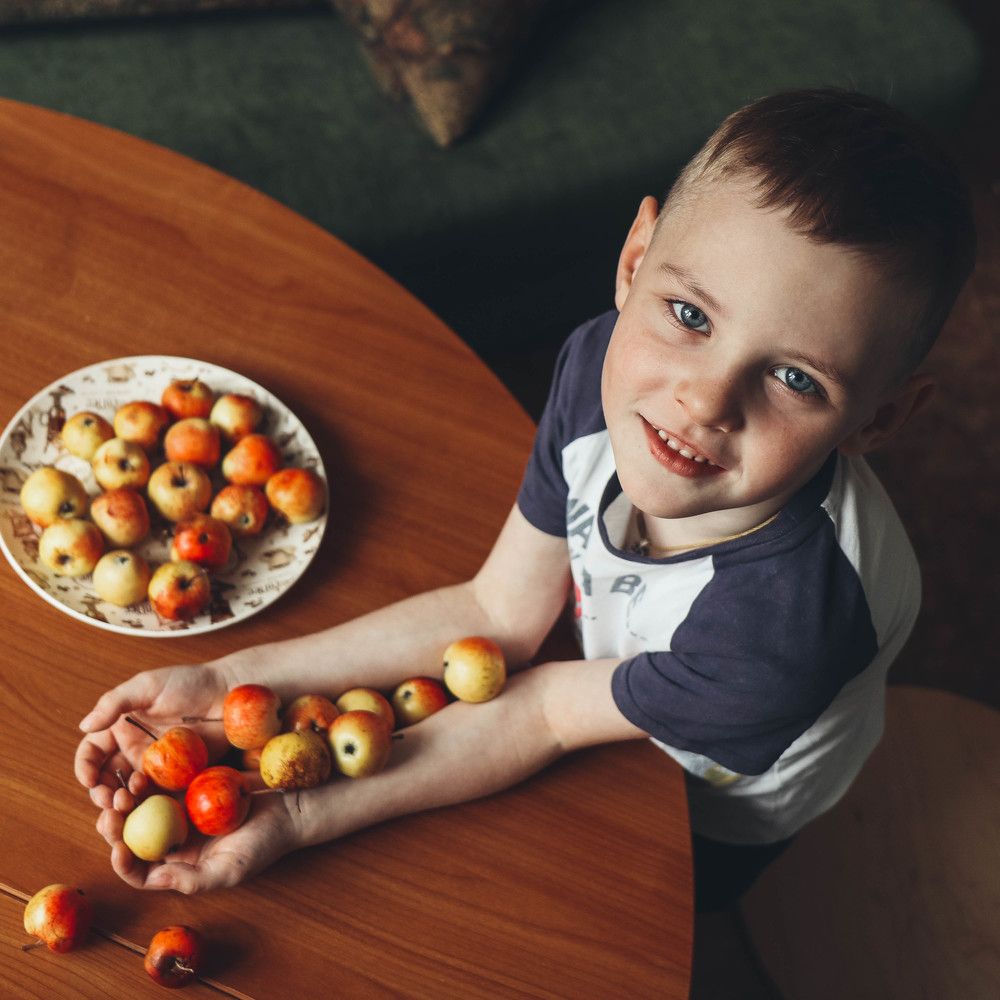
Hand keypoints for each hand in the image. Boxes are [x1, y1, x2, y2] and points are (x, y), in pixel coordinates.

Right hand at [74, 662, 231, 810]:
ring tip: (128, 803)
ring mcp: (155, 769)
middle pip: (107, 781)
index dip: (85, 768)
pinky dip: (148, 809)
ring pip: (129, 796)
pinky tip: (150, 810)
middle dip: (102, 794)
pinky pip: (158, 800)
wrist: (230, 695)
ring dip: (123, 805)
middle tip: (110, 801)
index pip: (92, 754)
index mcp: (120, 730)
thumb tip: (84, 726)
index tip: (90, 780)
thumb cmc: (190, 683)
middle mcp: (133, 752)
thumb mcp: (148, 685)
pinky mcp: (177, 781)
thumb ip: (115, 703)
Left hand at [95, 779, 300, 893]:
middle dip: (114, 827)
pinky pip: (162, 783)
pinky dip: (148, 780)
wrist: (287, 807)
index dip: (124, 864)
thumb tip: (155, 878)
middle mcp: (174, 840)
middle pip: (134, 836)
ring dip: (127, 802)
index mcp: (179, 865)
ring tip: (123, 791)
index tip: (117, 848)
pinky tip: (141, 773)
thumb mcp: (229, 870)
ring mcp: (181, 811)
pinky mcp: (190, 786)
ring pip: (142, 808)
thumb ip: (192, 880)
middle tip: (109, 812)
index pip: (141, 870)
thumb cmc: (262, 844)